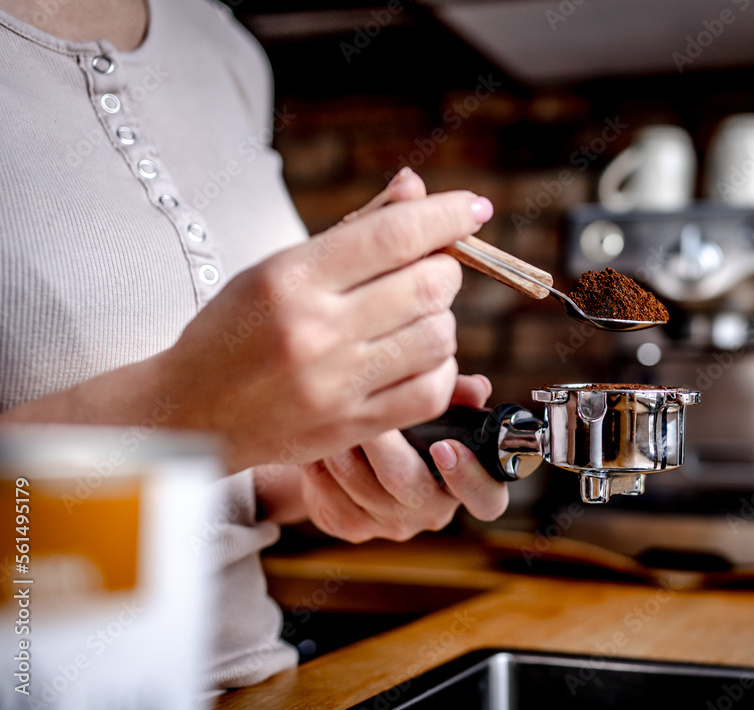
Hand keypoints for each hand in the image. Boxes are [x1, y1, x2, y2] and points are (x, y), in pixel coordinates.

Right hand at [160, 171, 493, 471]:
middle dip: (445, 268)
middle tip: (430, 270)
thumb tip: (415, 188)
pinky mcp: (352, 426)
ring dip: (441, 319)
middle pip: (431, 284)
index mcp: (292, 278)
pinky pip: (432, 390)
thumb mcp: (276, 268)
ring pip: (440, 336)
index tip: (473, 208)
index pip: (395, 233)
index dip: (447, 214)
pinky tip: (418, 358)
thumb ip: (352, 230)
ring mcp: (336, 384)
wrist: (189, 414)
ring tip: (413, 318)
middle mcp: (317, 330)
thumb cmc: (233, 332)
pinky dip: (439, 367)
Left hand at [255, 374, 508, 538]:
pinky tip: (317, 443)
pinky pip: (333, 499)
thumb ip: (455, 396)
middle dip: (385, 445)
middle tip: (366, 410)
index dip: (470, 479)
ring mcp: (393, 525)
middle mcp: (433, 512)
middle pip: (410, 487)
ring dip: (347, 449)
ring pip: (365, 490)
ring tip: (333, 415)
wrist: (356, 458)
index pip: (487, 500)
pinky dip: (322, 468)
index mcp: (466, 486)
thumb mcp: (434, 407)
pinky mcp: (354, 529)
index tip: (445, 447)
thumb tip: (478, 387)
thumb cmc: (408, 428)